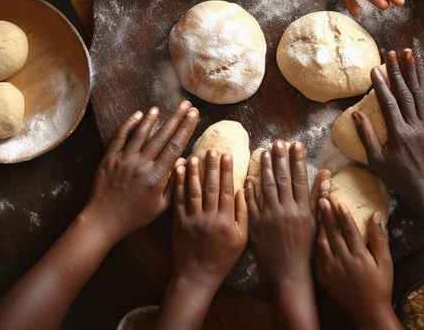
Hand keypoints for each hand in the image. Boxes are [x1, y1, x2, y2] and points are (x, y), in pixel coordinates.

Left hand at [83, 101, 198, 244]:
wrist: (103, 220)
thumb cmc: (135, 216)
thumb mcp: (160, 206)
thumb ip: (174, 184)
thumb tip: (184, 161)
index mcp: (157, 176)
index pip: (176, 146)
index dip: (186, 128)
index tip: (194, 115)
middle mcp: (141, 164)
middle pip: (162, 136)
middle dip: (176, 118)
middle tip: (186, 104)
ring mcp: (124, 160)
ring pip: (141, 134)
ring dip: (151, 119)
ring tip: (160, 108)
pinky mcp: (109, 159)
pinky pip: (120, 137)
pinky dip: (129, 125)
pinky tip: (137, 115)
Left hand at [171, 150, 247, 288]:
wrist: (197, 276)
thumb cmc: (223, 258)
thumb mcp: (241, 239)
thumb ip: (244, 213)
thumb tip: (245, 189)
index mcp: (226, 220)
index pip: (228, 190)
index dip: (227, 171)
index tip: (227, 155)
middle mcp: (210, 217)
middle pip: (211, 186)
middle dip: (212, 166)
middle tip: (212, 149)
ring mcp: (192, 219)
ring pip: (193, 190)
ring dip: (195, 171)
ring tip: (196, 155)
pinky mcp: (178, 222)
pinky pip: (178, 200)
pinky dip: (179, 184)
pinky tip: (179, 171)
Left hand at [245, 141, 329, 287]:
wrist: (288, 274)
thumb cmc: (306, 249)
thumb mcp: (316, 222)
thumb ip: (318, 196)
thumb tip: (327, 173)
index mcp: (302, 210)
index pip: (299, 178)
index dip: (297, 160)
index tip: (295, 144)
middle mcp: (285, 211)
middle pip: (282, 179)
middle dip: (279, 158)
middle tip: (277, 142)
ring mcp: (269, 217)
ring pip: (266, 187)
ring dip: (265, 168)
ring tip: (264, 152)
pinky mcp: (255, 225)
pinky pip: (251, 203)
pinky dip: (250, 188)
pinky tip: (250, 176)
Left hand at [316, 197, 397, 328]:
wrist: (368, 313)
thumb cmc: (381, 286)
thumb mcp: (385, 263)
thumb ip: (380, 239)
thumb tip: (376, 216)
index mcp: (360, 257)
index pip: (350, 231)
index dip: (343, 215)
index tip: (338, 201)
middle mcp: (343, 262)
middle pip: (333, 234)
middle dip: (327, 215)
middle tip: (322, 199)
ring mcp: (331, 270)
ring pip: (322, 243)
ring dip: (319, 226)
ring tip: (316, 210)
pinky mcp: (324, 277)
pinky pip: (318, 256)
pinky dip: (316, 243)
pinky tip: (313, 232)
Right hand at [354, 49, 423, 211]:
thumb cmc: (397, 176)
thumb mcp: (376, 160)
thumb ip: (367, 136)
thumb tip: (356, 114)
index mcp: (400, 134)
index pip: (389, 103)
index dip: (382, 84)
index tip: (375, 69)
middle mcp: (416, 126)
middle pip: (406, 93)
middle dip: (398, 71)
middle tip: (392, 53)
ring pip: (420, 93)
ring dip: (414, 72)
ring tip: (409, 54)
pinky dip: (423, 86)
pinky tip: (419, 75)